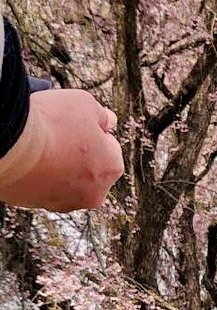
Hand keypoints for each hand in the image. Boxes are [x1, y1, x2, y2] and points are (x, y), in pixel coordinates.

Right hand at [0, 88, 123, 211]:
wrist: (9, 145)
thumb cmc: (50, 123)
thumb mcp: (84, 103)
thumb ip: (103, 115)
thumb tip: (109, 121)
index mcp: (113, 168)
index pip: (109, 146)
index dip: (91, 131)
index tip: (75, 124)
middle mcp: (95, 193)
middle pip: (89, 166)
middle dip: (77, 153)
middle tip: (57, 134)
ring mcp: (65, 202)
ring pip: (65, 179)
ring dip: (57, 166)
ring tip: (41, 147)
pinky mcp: (37, 205)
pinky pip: (41, 186)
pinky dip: (37, 175)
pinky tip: (29, 159)